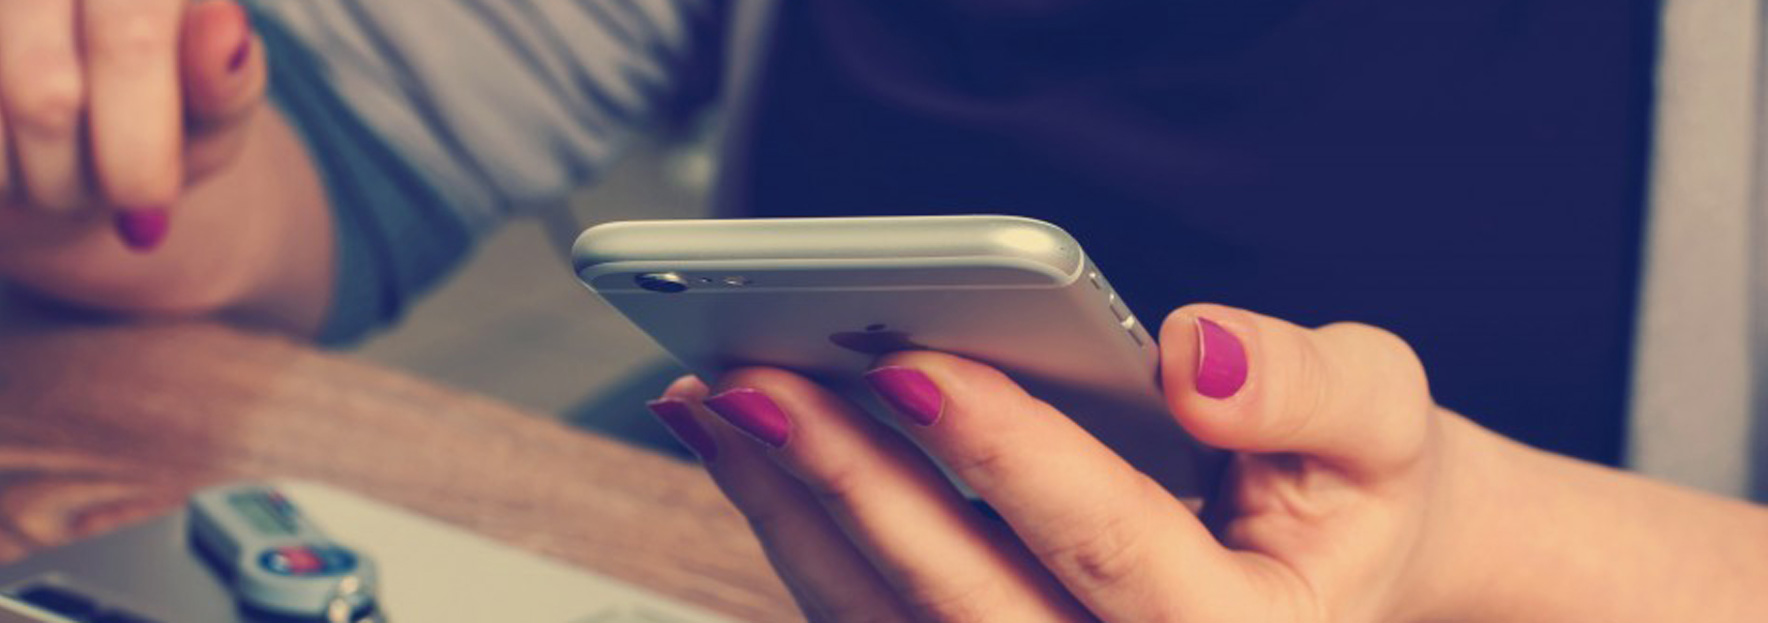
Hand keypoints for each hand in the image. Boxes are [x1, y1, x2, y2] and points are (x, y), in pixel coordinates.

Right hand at [0, 0, 266, 250]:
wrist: (44, 123)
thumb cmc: (142, 112)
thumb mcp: (207, 110)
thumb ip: (225, 79)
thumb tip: (223, 28)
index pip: (127, 35)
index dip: (138, 143)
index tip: (146, 209)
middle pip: (44, 96)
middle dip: (72, 179)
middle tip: (80, 186)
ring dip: (0, 186)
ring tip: (20, 169)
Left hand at [648, 304, 1496, 621]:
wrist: (1323, 572)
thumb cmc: (1347, 490)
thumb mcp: (1381, 424)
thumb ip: (1309, 390)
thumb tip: (1195, 356)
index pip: (1111, 547)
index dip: (1008, 457)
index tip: (911, 366)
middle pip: (963, 601)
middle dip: (849, 482)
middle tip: (753, 377)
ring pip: (889, 622)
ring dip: (790, 509)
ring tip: (712, 397)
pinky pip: (869, 619)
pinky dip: (797, 532)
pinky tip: (743, 446)